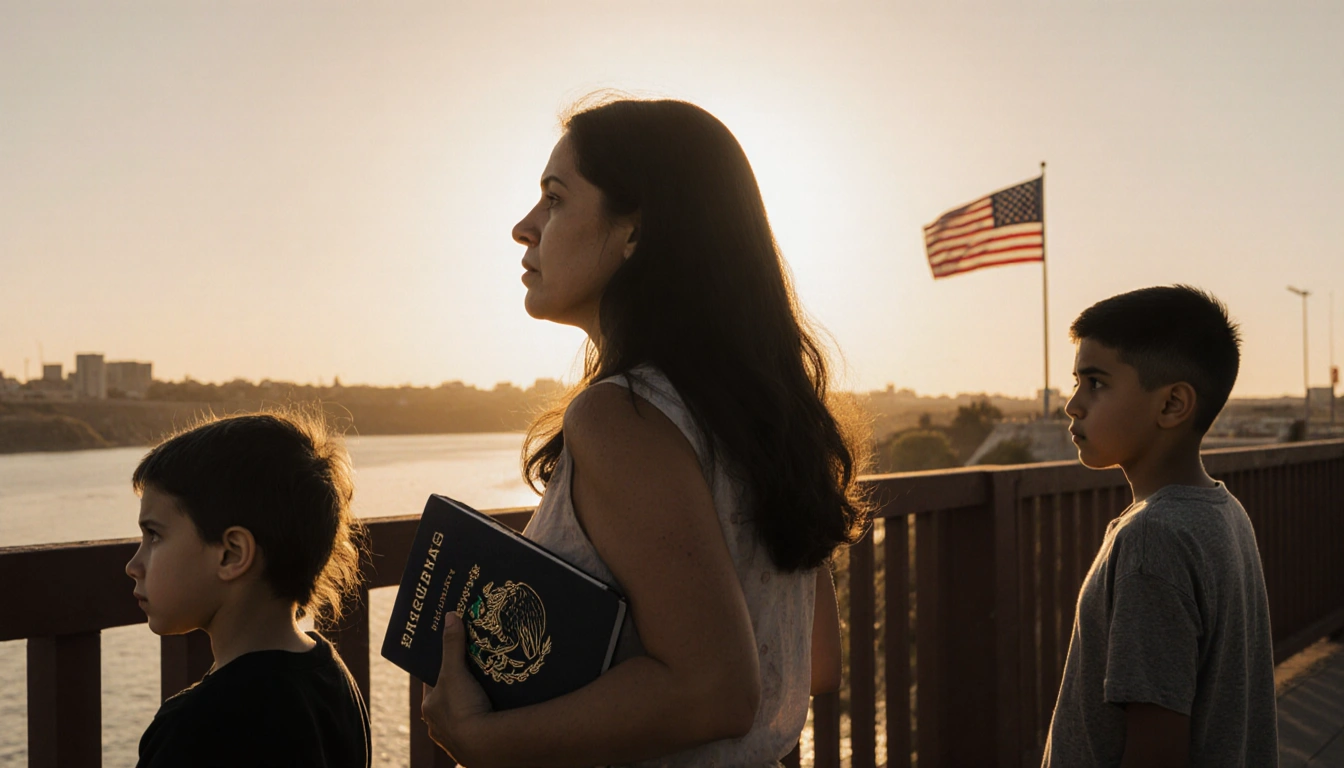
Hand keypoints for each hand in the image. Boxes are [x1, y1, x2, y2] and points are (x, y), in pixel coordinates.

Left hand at [421, 611, 494, 764]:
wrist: (484, 746)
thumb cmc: (462, 707)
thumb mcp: (455, 671)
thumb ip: (453, 645)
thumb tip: (450, 617)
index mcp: (430, 708)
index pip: (433, 682)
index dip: (443, 666)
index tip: (455, 654)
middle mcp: (438, 725)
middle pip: (450, 698)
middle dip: (462, 685)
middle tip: (477, 669)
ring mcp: (456, 738)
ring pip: (464, 714)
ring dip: (475, 702)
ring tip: (490, 687)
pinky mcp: (473, 748)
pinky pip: (478, 727)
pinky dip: (485, 718)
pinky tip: (497, 709)